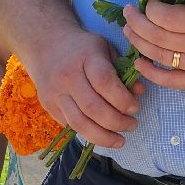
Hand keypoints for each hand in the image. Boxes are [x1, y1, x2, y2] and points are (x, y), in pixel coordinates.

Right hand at [25, 29, 143, 148]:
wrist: (46, 44)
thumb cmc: (83, 47)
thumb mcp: (106, 48)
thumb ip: (123, 70)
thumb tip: (139, 93)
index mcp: (86, 57)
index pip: (104, 83)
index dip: (122, 99)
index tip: (135, 108)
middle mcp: (67, 76)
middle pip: (93, 108)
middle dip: (117, 122)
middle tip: (133, 125)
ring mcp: (55, 93)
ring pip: (79, 123)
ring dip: (103, 137)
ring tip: (120, 140)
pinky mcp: (48, 105)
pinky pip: (70, 125)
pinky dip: (88, 133)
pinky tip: (102, 134)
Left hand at [122, 0, 184, 88]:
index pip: (169, 17)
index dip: (152, 8)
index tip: (149, 0)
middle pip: (159, 36)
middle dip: (137, 22)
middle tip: (129, 11)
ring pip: (160, 56)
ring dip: (139, 42)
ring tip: (129, 30)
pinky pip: (171, 80)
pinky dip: (151, 73)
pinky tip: (139, 62)